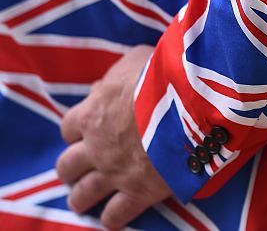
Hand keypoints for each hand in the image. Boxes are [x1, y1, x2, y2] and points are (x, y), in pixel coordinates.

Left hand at [56, 46, 171, 229]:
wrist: (191, 104)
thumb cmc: (165, 76)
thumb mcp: (136, 60)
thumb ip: (116, 76)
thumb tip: (104, 86)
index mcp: (92, 114)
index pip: (68, 128)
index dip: (77, 132)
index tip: (88, 132)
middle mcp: (96, 147)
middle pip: (67, 165)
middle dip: (72, 168)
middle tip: (82, 169)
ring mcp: (114, 172)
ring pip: (82, 195)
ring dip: (81, 197)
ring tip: (85, 200)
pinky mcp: (138, 192)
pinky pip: (115, 215)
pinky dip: (112, 217)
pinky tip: (114, 217)